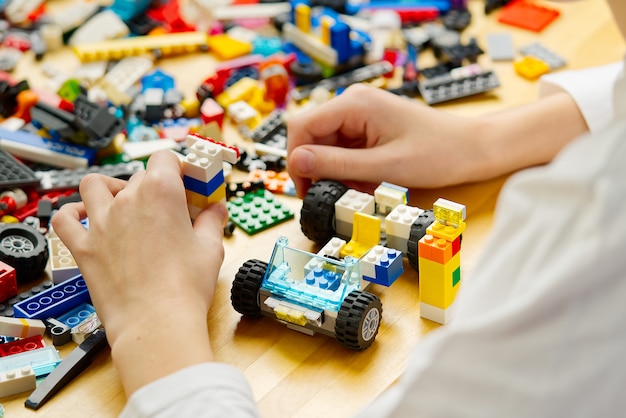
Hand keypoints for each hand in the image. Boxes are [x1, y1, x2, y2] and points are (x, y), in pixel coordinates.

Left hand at [51, 150, 228, 393]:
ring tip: (124, 202)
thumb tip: (216, 210)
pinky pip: (65, 219)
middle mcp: (127, 200)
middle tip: (171, 208)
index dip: (179, 168)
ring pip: (95, 185)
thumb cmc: (185, 286)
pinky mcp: (84, 247)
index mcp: (161, 192)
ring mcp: (101, 223)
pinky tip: (85, 217)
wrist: (156, 322)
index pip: (166, 158)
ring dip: (110, 188)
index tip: (188, 183)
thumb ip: (212, 220)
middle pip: (139, 176)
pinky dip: (72, 213)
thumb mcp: (210, 247)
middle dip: (156, 186)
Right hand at [287, 83, 485, 197]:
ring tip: (360, 190)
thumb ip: (338, 164)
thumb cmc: (439, 153)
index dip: (297, 160)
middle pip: (311, 138)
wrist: (471, 149)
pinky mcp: (366, 128)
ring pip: (325, 147)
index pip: (301, 127)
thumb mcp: (384, 166)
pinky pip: (343, 151)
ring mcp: (359, 115)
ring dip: (336, 173)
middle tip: (335, 195)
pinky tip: (367, 183)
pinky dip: (349, 171)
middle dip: (319, 170)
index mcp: (354, 104)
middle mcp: (353, 103)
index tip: (307, 189)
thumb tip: (297, 162)